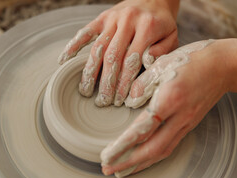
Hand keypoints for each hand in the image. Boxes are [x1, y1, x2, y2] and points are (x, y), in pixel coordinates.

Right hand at [58, 0, 178, 106]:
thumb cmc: (163, 24)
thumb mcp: (172, 37)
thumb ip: (162, 52)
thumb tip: (146, 64)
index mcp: (147, 27)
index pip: (132, 61)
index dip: (124, 83)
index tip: (119, 100)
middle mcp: (127, 21)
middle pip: (112, 57)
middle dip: (106, 82)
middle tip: (102, 102)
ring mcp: (112, 18)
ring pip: (97, 47)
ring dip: (90, 71)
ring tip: (85, 90)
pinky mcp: (102, 17)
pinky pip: (85, 32)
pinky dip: (72, 45)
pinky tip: (64, 60)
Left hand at [100, 39, 236, 177]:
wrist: (224, 66)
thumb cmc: (192, 60)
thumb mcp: (163, 63)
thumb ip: (142, 84)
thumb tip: (128, 102)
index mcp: (170, 99)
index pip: (142, 130)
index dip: (122, 146)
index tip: (106, 156)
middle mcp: (179, 117)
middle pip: (152, 149)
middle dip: (128, 162)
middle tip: (107, 170)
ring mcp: (186, 123)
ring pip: (161, 152)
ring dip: (140, 164)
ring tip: (122, 172)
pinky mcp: (189, 125)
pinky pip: (170, 146)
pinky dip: (153, 156)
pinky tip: (143, 159)